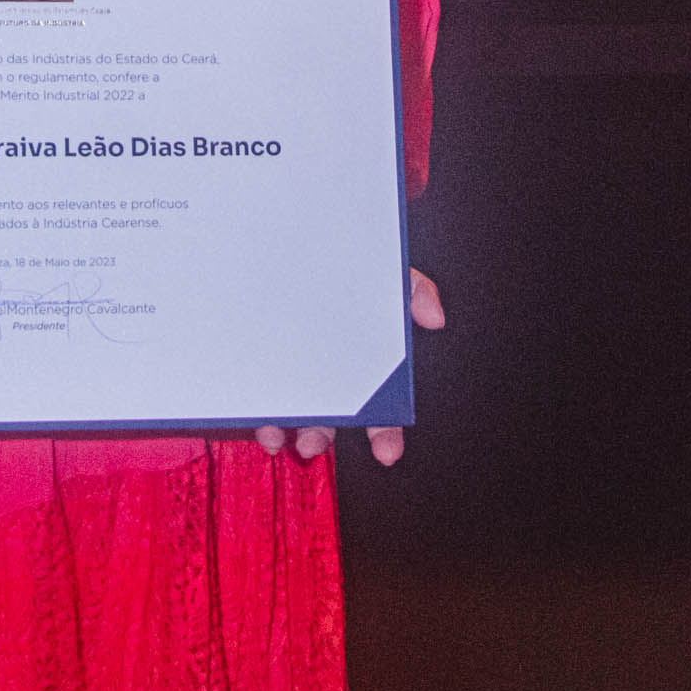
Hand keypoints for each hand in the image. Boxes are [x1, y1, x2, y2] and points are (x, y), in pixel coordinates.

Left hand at [254, 268, 444, 469]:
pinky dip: (256, 411)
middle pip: (328, 417)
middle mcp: (324, 369)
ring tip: (275, 432)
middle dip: (320, 438)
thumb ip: (413, 288)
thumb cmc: (336, 261)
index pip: (378, 407)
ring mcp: (289, 368)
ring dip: (283, 430)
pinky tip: (258, 415)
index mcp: (358, 360)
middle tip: (311, 444)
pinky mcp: (257, 361)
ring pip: (289, 413)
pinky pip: (256, 395)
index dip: (385, 432)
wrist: (278, 239)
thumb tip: (433, 317)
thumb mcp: (381, 270)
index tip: (386, 451)